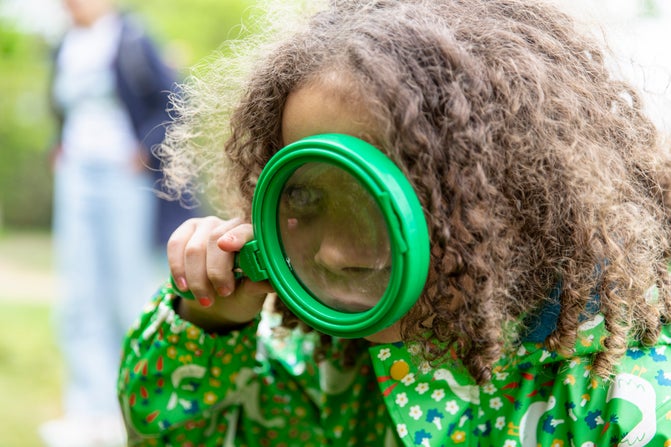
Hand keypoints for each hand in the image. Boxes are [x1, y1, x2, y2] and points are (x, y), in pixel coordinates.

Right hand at [167, 216, 272, 330]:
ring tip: (205, 299)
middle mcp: (229, 225)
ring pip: (194, 248)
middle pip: (215, 240)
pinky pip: (175, 245)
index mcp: (251, 236)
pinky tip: (183, 287)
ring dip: (196, 278)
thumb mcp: (253, 293)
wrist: (219, 300)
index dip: (237, 237)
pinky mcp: (185, 232)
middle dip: (215, 272)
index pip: (245, 230)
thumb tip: (266, 281)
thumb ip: (259, 286)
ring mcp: (205, 226)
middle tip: (221, 294)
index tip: (227, 246)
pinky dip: (177, 268)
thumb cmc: (241, 293)